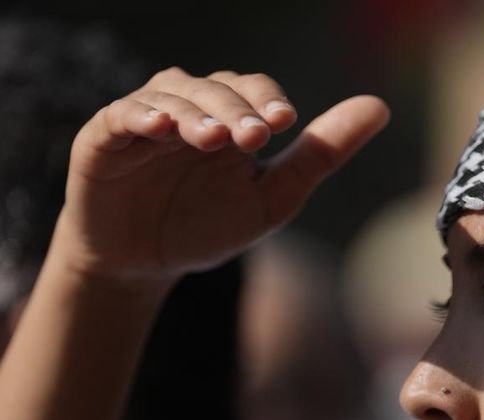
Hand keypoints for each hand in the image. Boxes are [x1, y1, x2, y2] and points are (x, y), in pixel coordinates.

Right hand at [53, 67, 388, 282]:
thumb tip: (380, 108)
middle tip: (255, 136)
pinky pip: (121, 115)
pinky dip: (141, 115)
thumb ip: (320, 154)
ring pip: (172, 95)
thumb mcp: (272, 196)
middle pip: (215, 89)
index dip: (268, 100)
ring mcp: (145, 119)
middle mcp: (189, 108)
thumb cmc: (207, 225)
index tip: (286, 123)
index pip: (252, 90)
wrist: (144, 265)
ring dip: (196, 113)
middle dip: (237, 109)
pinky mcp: (104, 137)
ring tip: (214, 139)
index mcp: (230, 118)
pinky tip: (161, 127)